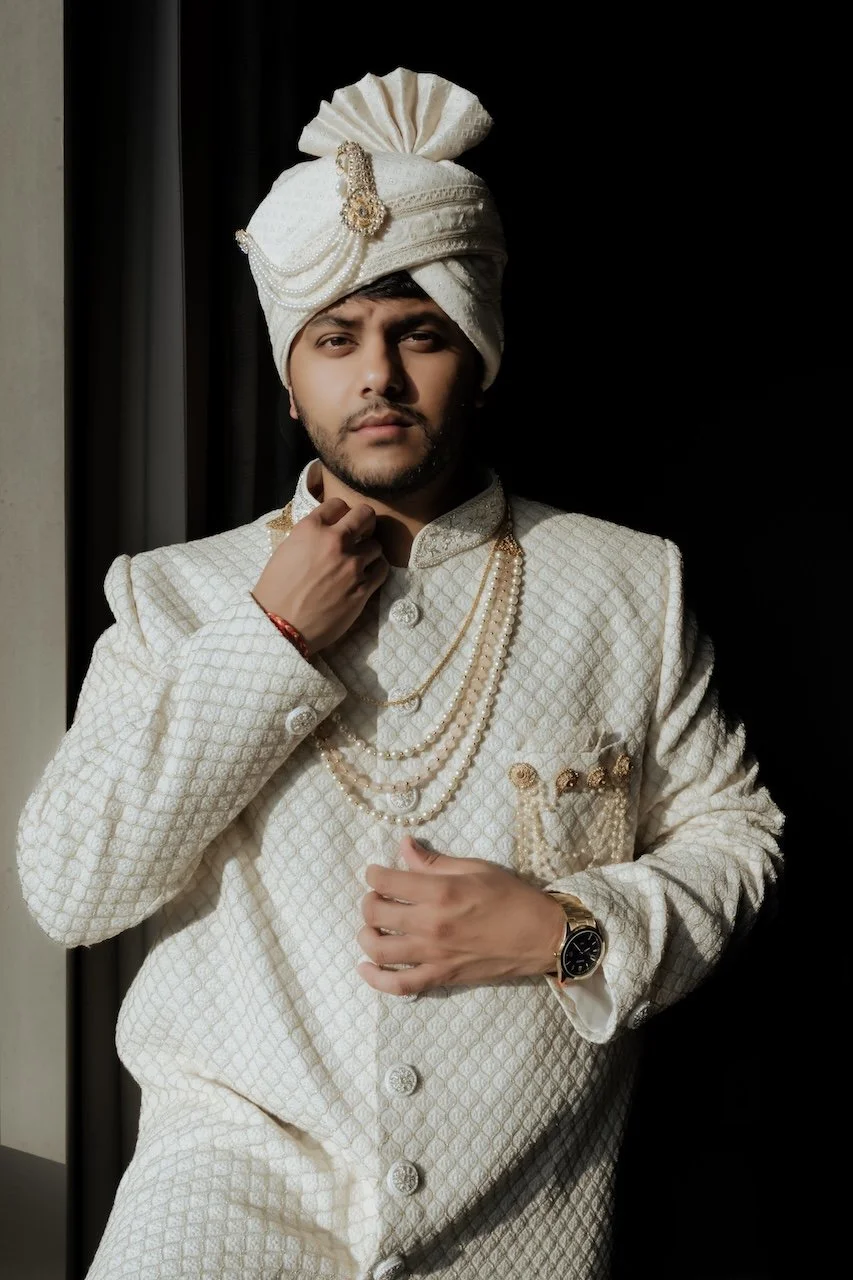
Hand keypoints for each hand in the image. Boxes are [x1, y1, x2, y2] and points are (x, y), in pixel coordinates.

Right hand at [252, 498, 389, 654]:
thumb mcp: (286, 551)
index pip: (337, 504)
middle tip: (361, 532)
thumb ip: (309, 536)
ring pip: (376, 544)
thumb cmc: (276, 590)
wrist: (281, 625)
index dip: (340, 512)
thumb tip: (326, 532)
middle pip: (365, 515)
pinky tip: (367, 574)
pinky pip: (382, 568)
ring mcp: (352, 565)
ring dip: (369, 551)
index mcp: (311, 529)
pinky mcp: (363, 587)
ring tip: (360, 561)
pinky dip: (376, 569)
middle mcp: (335, 542)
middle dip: (365, 521)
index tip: (340, 521)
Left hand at [356, 835, 567, 995]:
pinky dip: (376, 979)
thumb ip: (434, 861)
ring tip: (371, 928)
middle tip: (376, 897)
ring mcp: (434, 955)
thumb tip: (403, 846)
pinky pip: (400, 986)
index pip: (386, 882)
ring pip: (379, 950)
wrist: (542, 937)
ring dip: (366, 937)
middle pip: (375, 914)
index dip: (373, 874)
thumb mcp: (475, 868)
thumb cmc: (512, 897)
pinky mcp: (441, 978)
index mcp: (441, 892)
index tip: (376, 873)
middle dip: (368, 902)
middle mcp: (432, 925)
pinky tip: (365, 967)